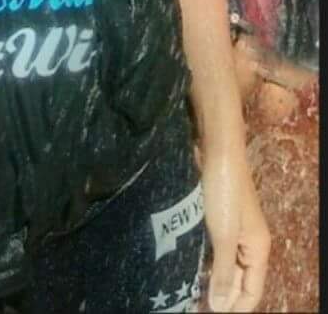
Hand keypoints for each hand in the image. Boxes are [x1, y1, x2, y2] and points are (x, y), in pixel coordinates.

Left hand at [202, 149, 269, 311]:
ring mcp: (234, 230)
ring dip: (211, 279)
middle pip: (239, 281)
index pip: (252, 292)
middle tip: (194, 306)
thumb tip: (221, 308)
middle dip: (221, 296)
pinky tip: (190, 269)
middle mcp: (249, 243)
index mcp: (258, 249)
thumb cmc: (222, 192)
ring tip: (190, 294)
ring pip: (225, 266)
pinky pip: (215, 250)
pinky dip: (205, 262)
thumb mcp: (223, 235)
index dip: (234, 308)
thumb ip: (223, 272)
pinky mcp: (219, 219)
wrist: (216, 151)